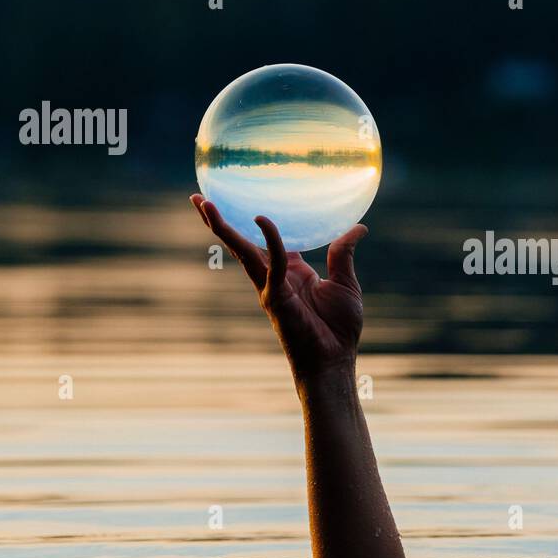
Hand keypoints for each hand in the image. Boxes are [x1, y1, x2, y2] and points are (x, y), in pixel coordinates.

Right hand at [190, 194, 367, 379]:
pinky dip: (269, 242)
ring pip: (241, 251)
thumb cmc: (339, 328)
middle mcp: (273, 278)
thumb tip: (359, 227)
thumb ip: (343, 254)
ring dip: (222, 227)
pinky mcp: (275, 297)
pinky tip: (261, 220)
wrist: (334, 359)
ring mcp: (270, 287)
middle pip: (240, 243)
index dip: (251, 223)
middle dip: (218, 222)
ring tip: (204, 203)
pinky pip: (272, 264)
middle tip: (198, 198)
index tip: (240, 200)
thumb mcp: (345, 283)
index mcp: (290, 272)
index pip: (266, 243)